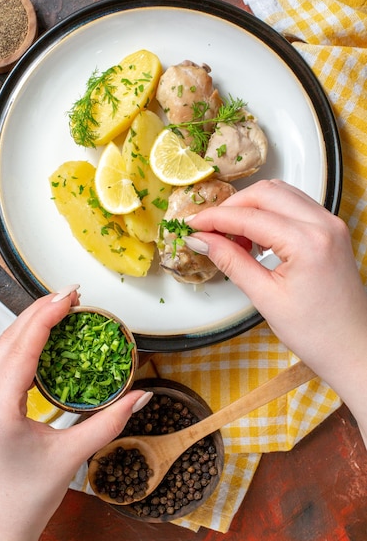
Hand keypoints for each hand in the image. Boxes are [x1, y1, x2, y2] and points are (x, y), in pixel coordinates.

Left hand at [0, 287, 150, 540]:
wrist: (4, 517)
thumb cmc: (32, 492)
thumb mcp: (74, 454)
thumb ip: (110, 421)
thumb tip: (143, 395)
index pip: (23, 348)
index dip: (46, 317)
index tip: (69, 298)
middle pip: (10, 339)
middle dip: (40, 311)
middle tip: (71, 295)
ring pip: (1, 345)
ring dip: (30, 322)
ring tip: (60, 306)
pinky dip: (22, 340)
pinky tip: (41, 331)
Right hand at [186, 180, 366, 437]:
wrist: (353, 348)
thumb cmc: (316, 333)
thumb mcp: (265, 298)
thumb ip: (232, 262)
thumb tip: (202, 240)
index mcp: (307, 242)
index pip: (249, 216)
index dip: (215, 218)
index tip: (191, 224)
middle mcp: (323, 224)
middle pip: (265, 193)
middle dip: (231, 206)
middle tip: (207, 229)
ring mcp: (331, 224)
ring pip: (281, 193)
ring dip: (250, 207)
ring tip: (229, 235)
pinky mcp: (332, 230)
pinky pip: (295, 206)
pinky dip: (269, 213)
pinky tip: (254, 237)